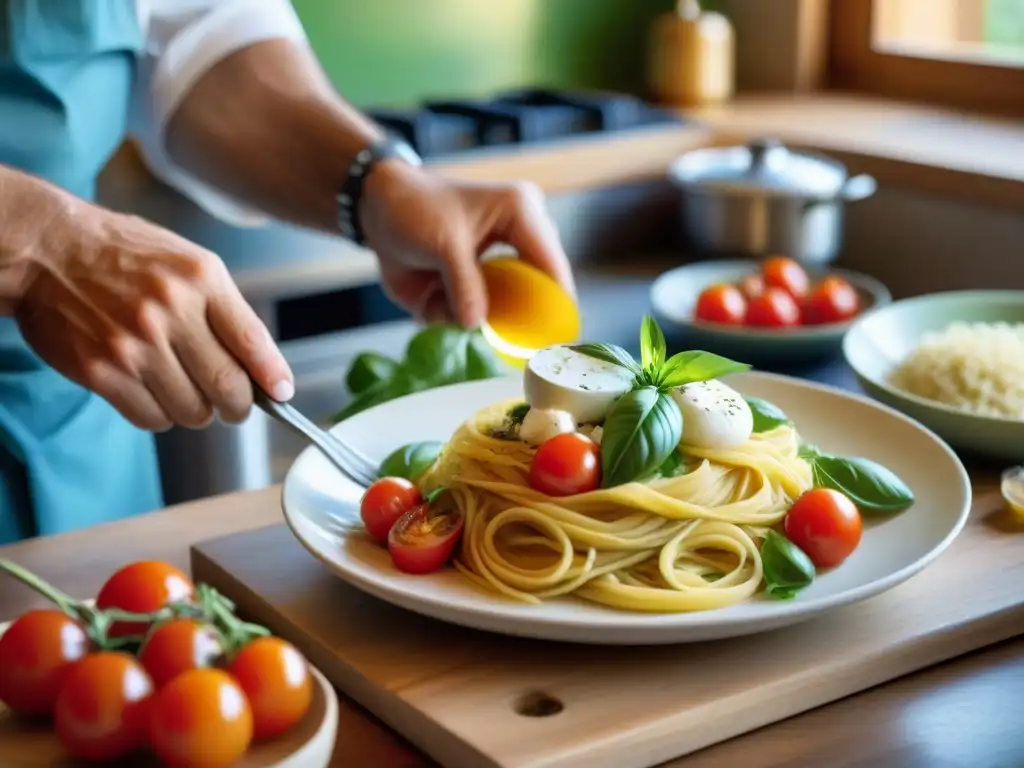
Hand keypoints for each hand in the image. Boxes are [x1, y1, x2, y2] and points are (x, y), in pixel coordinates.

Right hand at [14, 203, 293, 430]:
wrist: (47, 249)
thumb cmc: (122, 254)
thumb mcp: (187, 261)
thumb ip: (224, 307)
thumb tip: (262, 364)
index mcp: (200, 279)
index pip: (253, 342)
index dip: (273, 377)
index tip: (281, 393)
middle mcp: (171, 311)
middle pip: (228, 387)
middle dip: (238, 406)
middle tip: (234, 405)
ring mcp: (135, 343)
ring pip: (192, 411)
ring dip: (196, 411)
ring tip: (185, 391)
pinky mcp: (102, 370)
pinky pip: (151, 418)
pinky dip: (159, 416)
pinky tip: (153, 393)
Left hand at [360, 161, 575, 327]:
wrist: (378, 210)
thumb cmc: (413, 209)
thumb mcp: (443, 244)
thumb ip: (464, 285)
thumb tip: (477, 324)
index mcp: (522, 214)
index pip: (552, 264)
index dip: (556, 302)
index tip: (553, 337)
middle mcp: (520, 241)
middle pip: (532, 293)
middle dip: (508, 317)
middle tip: (484, 329)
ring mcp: (499, 267)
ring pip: (501, 309)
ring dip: (471, 316)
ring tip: (438, 296)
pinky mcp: (477, 286)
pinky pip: (475, 315)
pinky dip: (452, 315)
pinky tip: (429, 295)